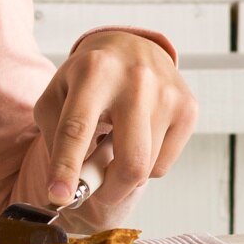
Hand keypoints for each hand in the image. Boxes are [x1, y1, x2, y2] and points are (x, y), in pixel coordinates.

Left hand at [32, 32, 196, 206]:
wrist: (130, 45)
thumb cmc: (89, 77)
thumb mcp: (57, 95)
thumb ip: (55, 137)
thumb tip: (71, 185)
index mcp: (94, 72)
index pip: (77, 128)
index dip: (66, 168)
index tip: (58, 197)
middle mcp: (135, 80)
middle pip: (130, 162)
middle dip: (110, 191)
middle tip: (96, 191)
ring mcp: (167, 93)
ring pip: (147, 168)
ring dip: (124, 172)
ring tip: (115, 145)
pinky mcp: (188, 107)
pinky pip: (163, 164)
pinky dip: (146, 164)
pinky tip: (137, 137)